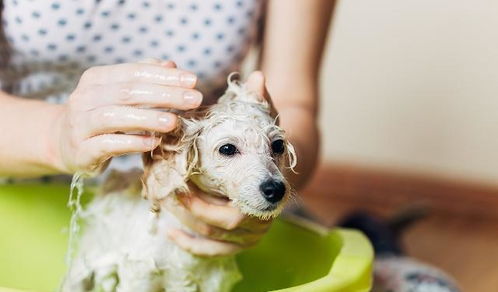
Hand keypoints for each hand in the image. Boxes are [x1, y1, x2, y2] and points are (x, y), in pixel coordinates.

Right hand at [52, 59, 202, 173]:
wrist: (62, 142)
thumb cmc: (100, 115)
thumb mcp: (118, 92)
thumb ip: (143, 77)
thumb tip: (171, 65)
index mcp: (96, 78)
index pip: (134, 72)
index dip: (165, 76)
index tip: (193, 80)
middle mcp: (84, 98)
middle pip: (127, 92)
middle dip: (165, 95)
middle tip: (194, 99)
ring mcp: (80, 124)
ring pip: (114, 116)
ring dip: (148, 118)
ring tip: (174, 122)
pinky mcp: (81, 150)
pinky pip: (107, 145)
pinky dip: (131, 143)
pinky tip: (153, 143)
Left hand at [165, 71, 275, 256]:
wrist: (275, 168)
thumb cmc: (265, 144)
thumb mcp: (264, 124)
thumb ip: (261, 104)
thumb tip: (256, 77)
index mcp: (268, 195)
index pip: (234, 210)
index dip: (203, 203)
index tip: (178, 186)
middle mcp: (261, 220)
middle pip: (219, 227)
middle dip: (188, 211)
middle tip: (164, 192)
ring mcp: (251, 234)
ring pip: (212, 239)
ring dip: (184, 222)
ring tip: (162, 203)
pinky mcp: (238, 242)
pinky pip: (211, 250)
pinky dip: (189, 243)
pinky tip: (169, 229)